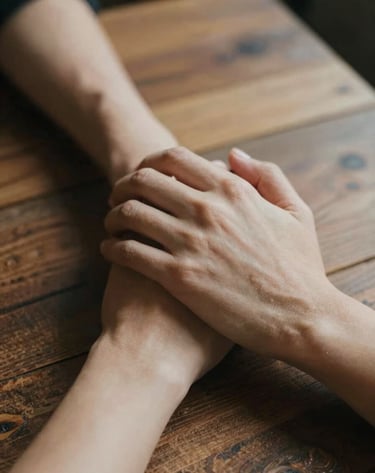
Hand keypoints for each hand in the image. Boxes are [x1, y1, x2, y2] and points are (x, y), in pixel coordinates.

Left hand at [101, 146, 333, 362]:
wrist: (300, 318)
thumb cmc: (299, 267)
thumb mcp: (295, 212)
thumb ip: (267, 176)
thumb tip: (233, 155)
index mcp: (232, 191)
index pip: (174, 159)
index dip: (148, 162)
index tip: (140, 175)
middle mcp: (207, 210)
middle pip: (143, 181)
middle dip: (123, 185)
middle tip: (116, 197)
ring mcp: (191, 243)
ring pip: (130, 213)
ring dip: (113, 215)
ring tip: (111, 224)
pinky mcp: (179, 278)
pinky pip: (129, 252)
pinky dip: (112, 247)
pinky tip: (110, 250)